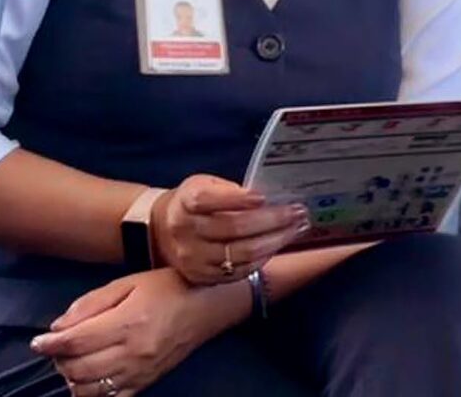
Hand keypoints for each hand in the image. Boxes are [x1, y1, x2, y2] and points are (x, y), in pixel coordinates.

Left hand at [30, 269, 242, 394]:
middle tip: (57, 346)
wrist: (207, 305)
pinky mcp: (145, 383)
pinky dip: (91, 393)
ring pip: (89, 390)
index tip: (38, 341)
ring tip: (72, 360)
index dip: (51, 343)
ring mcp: (139, 372)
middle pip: (78, 369)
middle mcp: (132, 352)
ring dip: (72, 377)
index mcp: (127, 323)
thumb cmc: (168, 286)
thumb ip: (92, 304)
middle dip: (59, 359)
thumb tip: (59, 326)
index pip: (76, 341)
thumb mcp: (129, 282)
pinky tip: (89, 378)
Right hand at [151, 175, 308, 284]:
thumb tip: (265, 197)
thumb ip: (229, 190)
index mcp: (186, 202)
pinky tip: (278, 246)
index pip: (209, 200)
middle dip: (272, 221)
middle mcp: (186, 231)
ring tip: (297, 229)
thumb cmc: (192, 201)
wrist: (163, 231)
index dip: (237, 199)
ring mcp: (193, 258)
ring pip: (241, 253)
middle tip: (298, 213)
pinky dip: (262, 259)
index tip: (263, 197)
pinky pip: (238, 272)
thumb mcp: (204, 184)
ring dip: (275, 241)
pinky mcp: (201, 276)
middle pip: (234, 228)